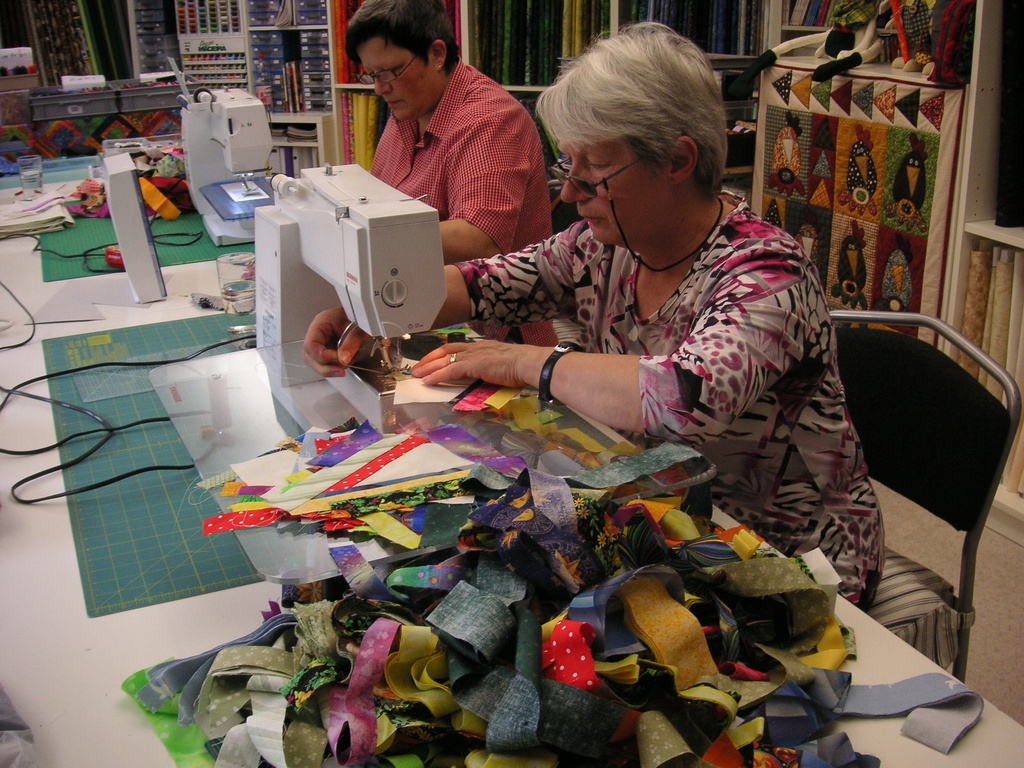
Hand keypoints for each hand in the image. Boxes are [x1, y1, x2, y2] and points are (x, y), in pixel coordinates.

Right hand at [302, 306, 368, 377]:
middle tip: (341, 371)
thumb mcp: (359, 329)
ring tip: (345, 367)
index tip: (338, 360)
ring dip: (330, 369)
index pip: (311, 345)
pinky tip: (345, 365)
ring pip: (316, 363)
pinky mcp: (327, 350)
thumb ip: (351, 343)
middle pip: (310, 357)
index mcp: (320, 323)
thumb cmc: (360, 317)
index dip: (323, 356)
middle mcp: (317, 334)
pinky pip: (325, 363)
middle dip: (325, 367)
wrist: (364, 316)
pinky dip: (334, 367)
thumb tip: (343, 359)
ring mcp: (321, 343)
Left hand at [412, 340, 546, 388]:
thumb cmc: (521, 366)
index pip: (456, 347)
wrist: (527, 363)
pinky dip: (437, 375)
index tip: (432, 360)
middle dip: (429, 359)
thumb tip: (488, 375)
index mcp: (482, 346)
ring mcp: (473, 355)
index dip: (441, 354)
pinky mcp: (473, 365)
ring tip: (417, 375)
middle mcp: (475, 347)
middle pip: (446, 350)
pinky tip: (428, 381)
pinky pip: (450, 370)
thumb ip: (491, 367)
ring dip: (429, 367)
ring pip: (445, 360)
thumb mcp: (502, 363)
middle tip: (417, 368)